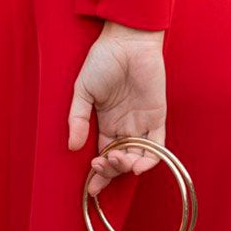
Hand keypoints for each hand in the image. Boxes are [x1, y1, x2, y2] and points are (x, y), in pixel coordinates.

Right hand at [67, 21, 166, 196]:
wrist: (127, 40)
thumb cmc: (103, 60)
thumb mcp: (83, 90)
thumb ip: (78, 118)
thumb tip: (73, 146)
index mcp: (106, 121)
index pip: (103, 155)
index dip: (99, 174)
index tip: (91, 189)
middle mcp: (125, 125)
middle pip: (120, 160)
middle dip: (111, 171)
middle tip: (102, 166)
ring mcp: (142, 121)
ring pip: (138, 157)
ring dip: (128, 167)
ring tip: (117, 162)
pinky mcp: (157, 116)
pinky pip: (158, 145)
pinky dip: (150, 159)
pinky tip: (137, 164)